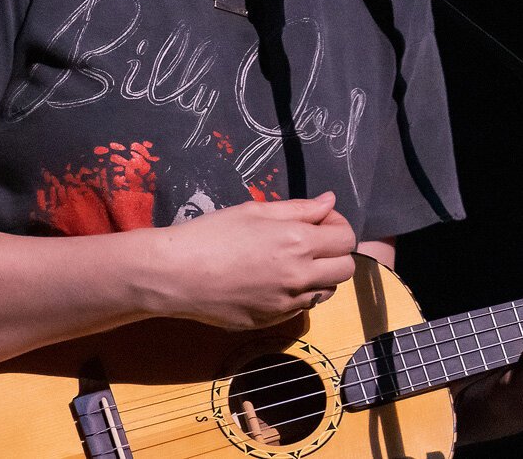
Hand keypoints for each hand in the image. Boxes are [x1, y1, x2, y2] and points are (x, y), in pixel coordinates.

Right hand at [147, 191, 357, 329]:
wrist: (175, 274)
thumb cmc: (212, 233)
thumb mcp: (256, 211)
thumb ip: (299, 209)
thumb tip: (329, 202)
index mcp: (298, 241)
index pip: (346, 239)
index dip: (338, 226)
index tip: (320, 221)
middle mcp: (299, 275)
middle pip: (345, 269)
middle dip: (336, 253)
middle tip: (313, 243)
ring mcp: (287, 303)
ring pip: (327, 292)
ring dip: (321, 276)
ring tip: (295, 263)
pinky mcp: (272, 321)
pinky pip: (302, 308)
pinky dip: (299, 295)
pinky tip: (275, 282)